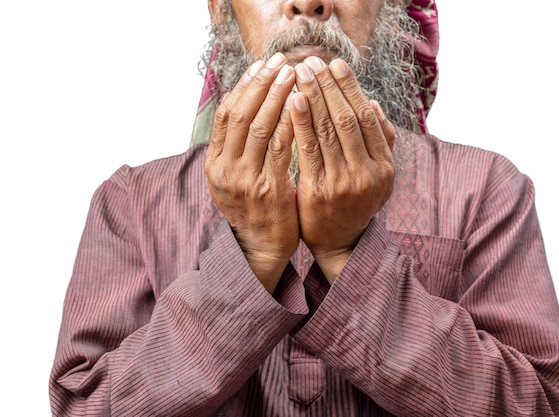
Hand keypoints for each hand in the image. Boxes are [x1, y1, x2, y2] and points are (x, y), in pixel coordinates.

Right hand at [205, 53, 299, 293]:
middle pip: (240, 114)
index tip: (261, 65)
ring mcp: (244, 181)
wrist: (261, 248)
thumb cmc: (254, 208)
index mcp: (214, 163)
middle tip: (279, 61)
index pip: (226, 114)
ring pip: (260, 127)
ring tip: (294, 75)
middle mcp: (224, 169)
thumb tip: (251, 105)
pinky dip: (291, 123)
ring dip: (278, 97)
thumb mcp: (235, 177)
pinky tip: (303, 106)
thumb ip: (238, 147)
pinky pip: (281, 148)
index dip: (244, 86)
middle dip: (261, 84)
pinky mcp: (268, 190)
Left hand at [291, 57, 395, 282]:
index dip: (350, 88)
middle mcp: (368, 173)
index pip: (367, 117)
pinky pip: (308, 149)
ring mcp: (343, 183)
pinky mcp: (318, 191)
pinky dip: (301, 122)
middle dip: (328, 85)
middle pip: (347, 118)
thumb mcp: (379, 175)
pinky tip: (293, 101)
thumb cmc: (356, 202)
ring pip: (328, 129)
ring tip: (300, 72)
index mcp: (385, 166)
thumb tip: (371, 103)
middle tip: (312, 61)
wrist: (340, 243)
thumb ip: (380, 140)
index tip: (335, 65)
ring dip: (313, 96)